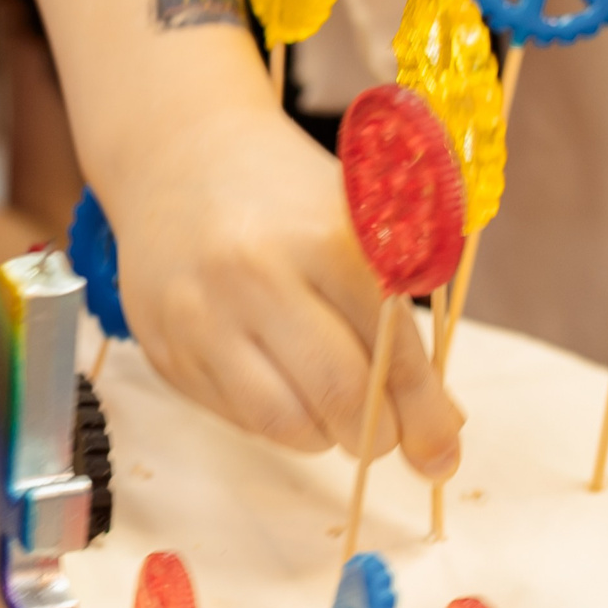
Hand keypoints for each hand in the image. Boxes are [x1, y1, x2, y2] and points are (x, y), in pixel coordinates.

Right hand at [104, 105, 461, 473]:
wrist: (177, 156)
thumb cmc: (284, 195)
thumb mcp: (356, 225)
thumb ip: (398, 316)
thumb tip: (437, 427)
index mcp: (323, 238)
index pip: (391, 352)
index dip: (424, 414)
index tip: (442, 451)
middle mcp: (256, 277)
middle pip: (339, 397)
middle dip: (377, 435)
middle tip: (387, 434)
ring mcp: (201, 317)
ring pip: (283, 424)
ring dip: (324, 435)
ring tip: (331, 408)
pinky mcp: (166, 350)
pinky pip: (236, 417)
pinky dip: (274, 418)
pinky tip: (280, 380)